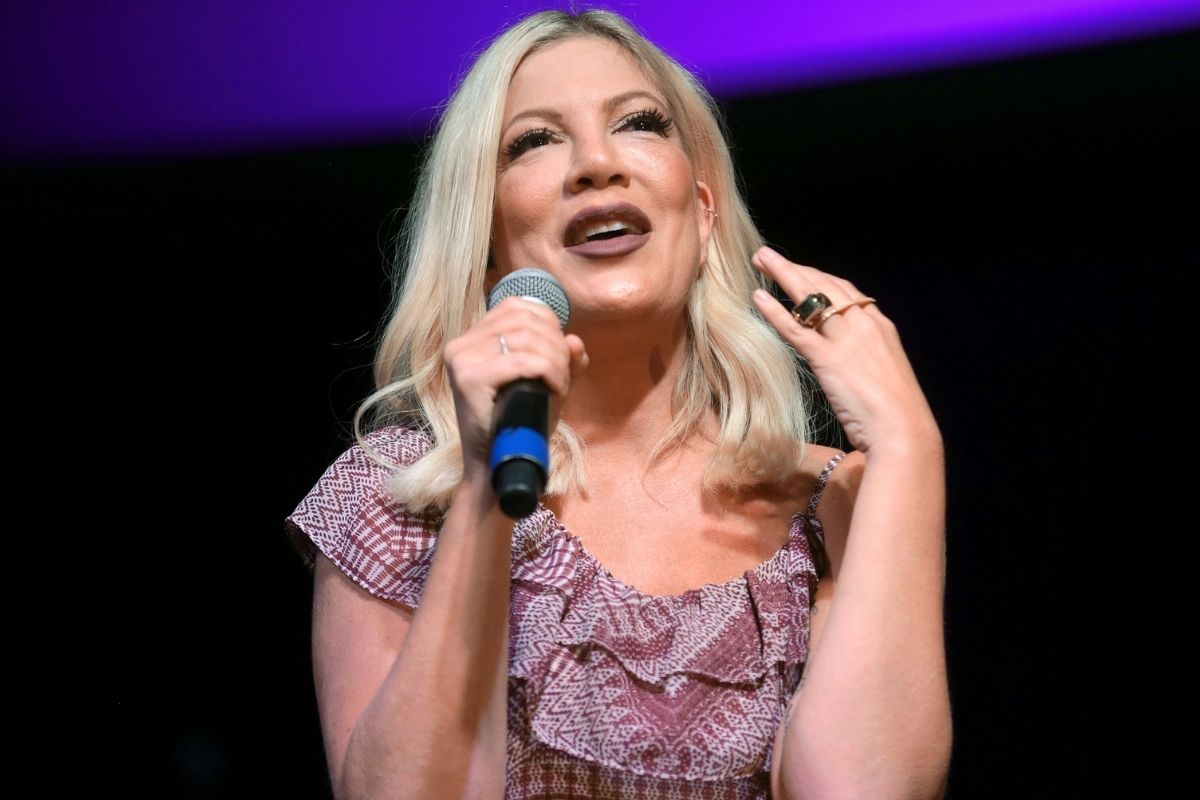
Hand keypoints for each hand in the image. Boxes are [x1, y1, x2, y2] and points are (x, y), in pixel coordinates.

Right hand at [443, 297, 587, 478]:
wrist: (497, 465)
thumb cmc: (520, 424)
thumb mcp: (545, 384)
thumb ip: (563, 360)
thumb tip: (575, 341)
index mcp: (472, 338)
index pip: (516, 306)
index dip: (547, 323)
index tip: (559, 353)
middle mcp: (461, 344)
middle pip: (523, 320)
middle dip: (555, 344)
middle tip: (563, 374)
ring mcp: (461, 360)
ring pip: (525, 338)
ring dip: (554, 359)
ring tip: (560, 384)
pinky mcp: (469, 379)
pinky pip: (520, 361)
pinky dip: (547, 371)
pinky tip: (555, 388)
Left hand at [750, 245, 938, 454]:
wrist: (903, 429)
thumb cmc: (896, 413)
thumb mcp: (885, 375)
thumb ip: (866, 360)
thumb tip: (850, 364)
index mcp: (881, 327)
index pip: (846, 291)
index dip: (819, 278)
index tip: (800, 270)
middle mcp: (864, 325)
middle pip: (825, 285)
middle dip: (796, 268)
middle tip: (769, 256)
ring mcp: (846, 340)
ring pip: (809, 297)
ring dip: (782, 274)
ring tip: (760, 260)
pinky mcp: (829, 359)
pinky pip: (795, 329)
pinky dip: (774, 311)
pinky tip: (758, 298)